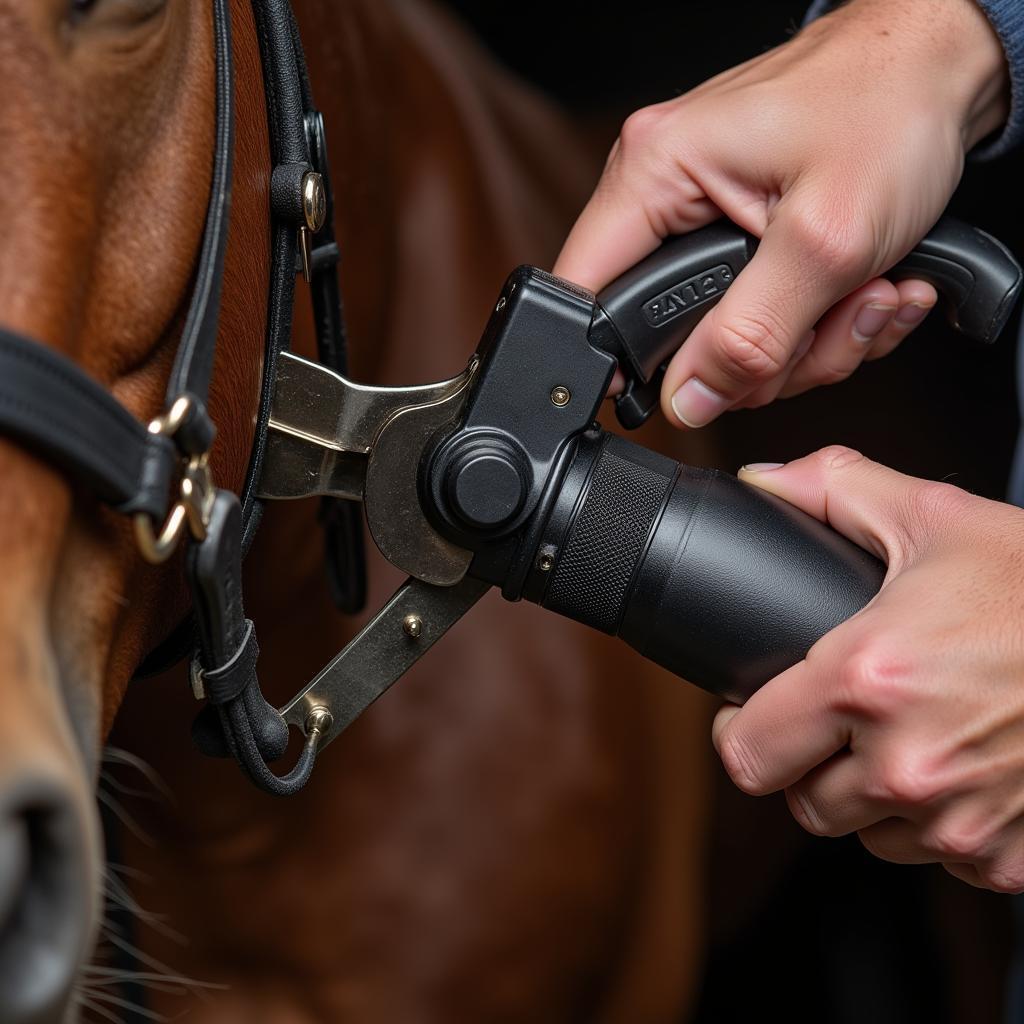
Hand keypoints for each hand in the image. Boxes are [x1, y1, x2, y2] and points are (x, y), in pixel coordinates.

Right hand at [554, 0, 1008, 426]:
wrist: (947, 65)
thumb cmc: (891, 106)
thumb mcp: (825, 239)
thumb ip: (751, 334)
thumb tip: (690, 399)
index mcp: (655, 172)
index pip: (585, 293)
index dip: (618, 361)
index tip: (684, 387)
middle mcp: (669, 192)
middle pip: (669, 335)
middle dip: (762, 354)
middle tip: (823, 321)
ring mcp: (706, 216)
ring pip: (727, 339)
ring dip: (809, 341)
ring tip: (864, 291)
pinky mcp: (745, 233)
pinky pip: (763, 318)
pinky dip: (823, 322)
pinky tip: (865, 287)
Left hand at [713, 448, 1023, 892]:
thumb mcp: (936, 518)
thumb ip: (833, 489)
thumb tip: (763, 482)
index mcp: (867, 681)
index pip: (747, 755)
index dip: (741, 732)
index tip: (753, 713)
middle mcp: (907, 765)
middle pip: (802, 800)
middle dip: (807, 762)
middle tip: (836, 719)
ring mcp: (961, 824)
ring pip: (868, 835)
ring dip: (872, 797)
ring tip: (903, 735)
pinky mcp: (1007, 861)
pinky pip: (940, 859)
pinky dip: (939, 824)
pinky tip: (959, 767)